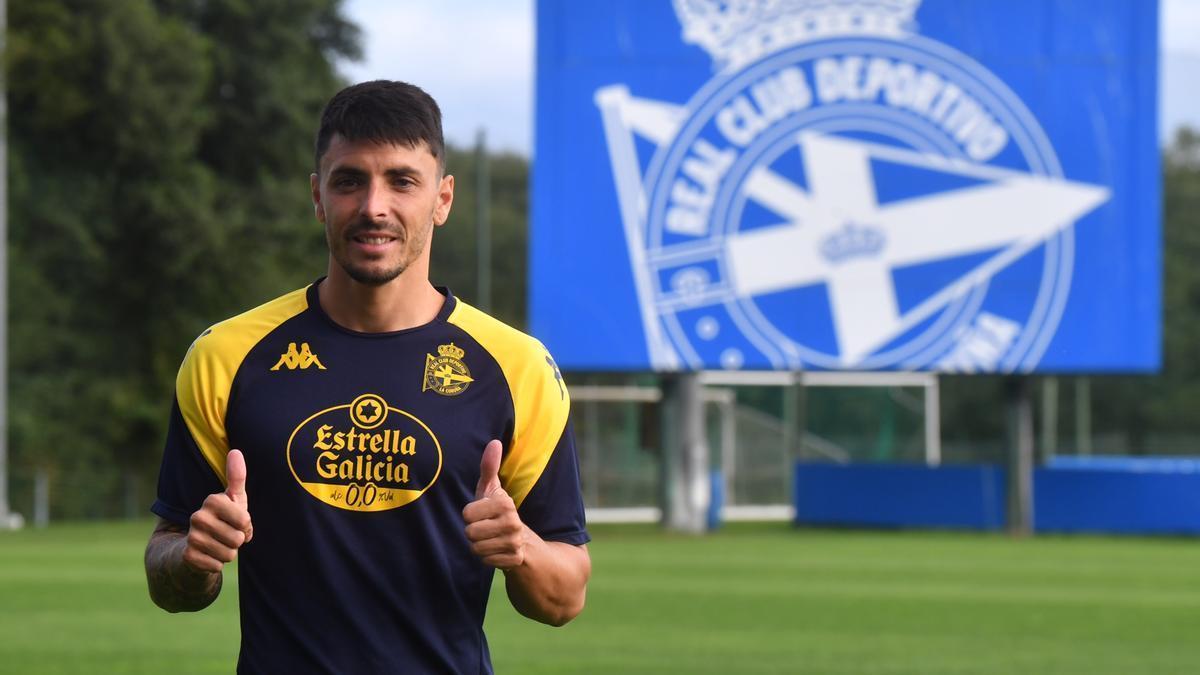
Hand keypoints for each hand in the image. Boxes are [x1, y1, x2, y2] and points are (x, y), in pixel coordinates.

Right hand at [182, 449, 253, 573]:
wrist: (193, 547)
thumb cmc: (222, 520)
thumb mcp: (233, 498)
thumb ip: (237, 477)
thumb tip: (236, 451)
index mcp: (212, 501)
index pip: (245, 521)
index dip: (246, 526)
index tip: (236, 522)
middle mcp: (198, 516)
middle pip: (238, 539)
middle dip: (237, 542)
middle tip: (226, 536)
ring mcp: (191, 536)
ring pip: (229, 554)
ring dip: (228, 553)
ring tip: (218, 545)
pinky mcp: (187, 556)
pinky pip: (217, 566)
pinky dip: (217, 565)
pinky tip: (208, 556)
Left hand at [462, 440, 527, 569]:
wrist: (525, 543)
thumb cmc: (499, 512)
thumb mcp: (492, 490)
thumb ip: (489, 467)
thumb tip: (494, 441)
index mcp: (505, 503)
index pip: (467, 514)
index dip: (470, 515)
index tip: (483, 513)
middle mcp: (513, 523)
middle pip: (470, 533)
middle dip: (473, 532)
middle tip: (486, 528)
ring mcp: (514, 543)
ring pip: (476, 549)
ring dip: (479, 546)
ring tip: (491, 539)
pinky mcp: (514, 560)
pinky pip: (485, 561)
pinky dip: (488, 558)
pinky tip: (497, 551)